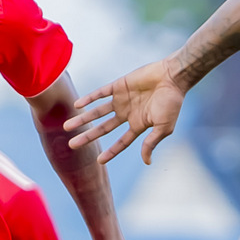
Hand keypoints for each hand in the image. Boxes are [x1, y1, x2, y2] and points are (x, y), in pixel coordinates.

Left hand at [65, 56, 186, 164]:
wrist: (173, 77)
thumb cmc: (172, 103)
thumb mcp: (163, 127)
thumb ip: (151, 143)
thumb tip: (146, 161)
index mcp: (138, 125)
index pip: (121, 142)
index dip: (111, 152)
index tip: (98, 161)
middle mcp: (127, 114)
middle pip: (103, 129)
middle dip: (88, 137)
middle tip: (71, 145)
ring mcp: (122, 100)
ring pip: (97, 112)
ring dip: (83, 119)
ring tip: (67, 127)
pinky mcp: (119, 86)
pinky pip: (100, 93)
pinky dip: (89, 99)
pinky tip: (77, 105)